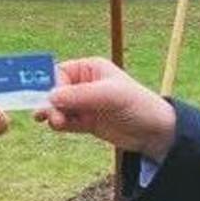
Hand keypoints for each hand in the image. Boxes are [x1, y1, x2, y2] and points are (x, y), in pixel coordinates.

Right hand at [33, 57, 177, 159]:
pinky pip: (65, 122)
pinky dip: (60, 124)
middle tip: (49, 115)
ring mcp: (84, 104)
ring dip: (53, 114)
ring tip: (57, 123)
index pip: (60, 72)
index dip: (50, 84)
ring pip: (58, 107)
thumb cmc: (138, 104)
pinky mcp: (86, 122)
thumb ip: (80, 95)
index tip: (44, 97)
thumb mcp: (110, 95)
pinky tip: (59, 126)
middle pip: (55, 91)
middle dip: (50, 102)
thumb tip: (51, 96)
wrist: (155, 132)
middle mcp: (84, 84)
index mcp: (90, 69)